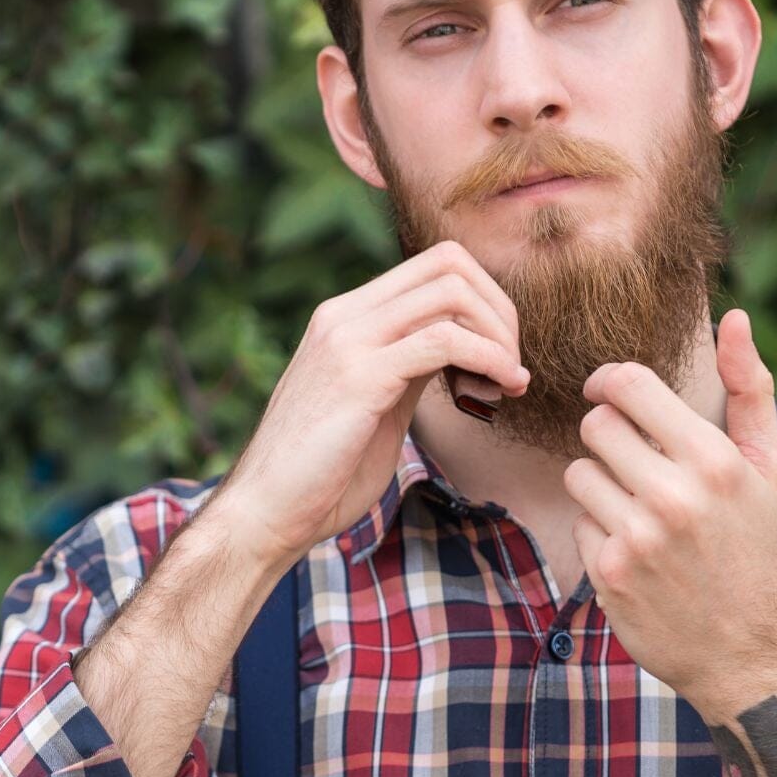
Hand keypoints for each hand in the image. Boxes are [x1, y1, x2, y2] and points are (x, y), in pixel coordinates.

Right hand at [216, 241, 528, 567]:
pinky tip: (499, 392)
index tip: (500, 357)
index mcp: (347, 317)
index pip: (434, 266)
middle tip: (511, 370)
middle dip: (500, 312)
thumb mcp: (377, 404)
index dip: (484, 303)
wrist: (265, 513)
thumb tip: (457, 350)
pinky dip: (488, 359)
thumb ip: (409, 368)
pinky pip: (444, 341)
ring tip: (507, 385)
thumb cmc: (323, 473)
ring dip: (499, 336)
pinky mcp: (359, 376)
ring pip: (451, 293)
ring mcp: (348, 340)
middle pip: (449, 264)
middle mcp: (344, 316)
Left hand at [563, 308, 776, 715]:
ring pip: (578, 472)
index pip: (628, 385)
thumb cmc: (754, 547)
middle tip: (635, 461)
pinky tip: (635, 551)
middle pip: (595, 425)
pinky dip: (599, 530)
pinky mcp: (609, 572)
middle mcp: (674, 495)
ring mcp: (637, 536)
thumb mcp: (765, 468)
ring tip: (639, 509)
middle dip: (608, 436)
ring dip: (599, 484)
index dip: (609, 383)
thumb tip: (734, 316)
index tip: (611, 395)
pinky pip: (577, 520)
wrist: (744, 651)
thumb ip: (749, 387)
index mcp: (713, 459)